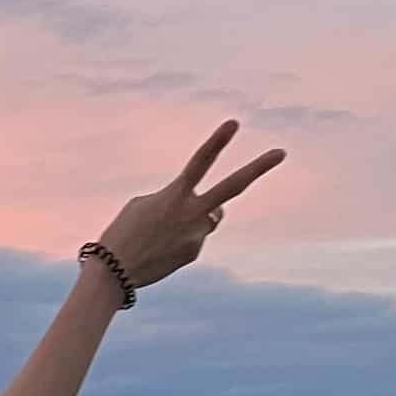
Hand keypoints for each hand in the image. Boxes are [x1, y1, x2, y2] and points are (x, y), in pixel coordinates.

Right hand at [97, 120, 284, 291]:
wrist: (114, 273)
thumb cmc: (123, 232)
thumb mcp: (145, 205)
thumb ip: (178, 199)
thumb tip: (210, 213)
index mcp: (175, 195)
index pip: (201, 162)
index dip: (218, 141)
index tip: (235, 123)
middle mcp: (192, 214)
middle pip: (232, 186)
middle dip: (258, 168)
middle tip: (282, 152)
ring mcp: (197, 235)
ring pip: (212, 215)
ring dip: (199, 214)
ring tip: (166, 227)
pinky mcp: (194, 252)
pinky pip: (196, 236)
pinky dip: (182, 237)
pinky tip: (160, 246)